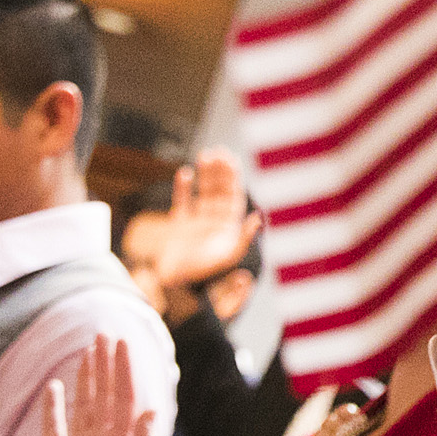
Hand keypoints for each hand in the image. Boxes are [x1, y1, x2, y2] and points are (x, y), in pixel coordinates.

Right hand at [34, 335, 160, 435]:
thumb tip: (154, 416)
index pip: (123, 398)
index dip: (123, 370)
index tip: (122, 343)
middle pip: (105, 395)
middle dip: (107, 365)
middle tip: (106, 334)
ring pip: (83, 404)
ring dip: (86, 378)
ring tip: (88, 350)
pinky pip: (53, 427)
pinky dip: (53, 407)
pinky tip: (53, 386)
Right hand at [153, 150, 260, 291]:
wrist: (176, 284)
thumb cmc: (205, 272)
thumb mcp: (229, 255)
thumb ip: (244, 236)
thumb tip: (260, 216)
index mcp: (230, 227)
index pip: (234, 196)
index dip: (233, 177)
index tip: (231, 159)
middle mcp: (215, 222)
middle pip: (220, 190)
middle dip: (220, 171)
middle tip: (218, 151)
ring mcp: (197, 223)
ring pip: (203, 193)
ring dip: (205, 175)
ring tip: (205, 155)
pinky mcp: (179, 225)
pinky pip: (182, 202)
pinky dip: (183, 188)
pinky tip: (185, 173)